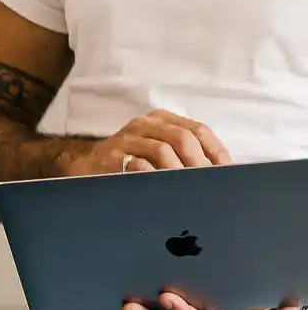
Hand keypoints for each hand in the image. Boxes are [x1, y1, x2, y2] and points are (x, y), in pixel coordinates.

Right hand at [59, 109, 230, 175]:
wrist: (85, 168)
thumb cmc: (129, 161)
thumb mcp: (156, 149)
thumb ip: (182, 152)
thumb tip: (218, 170)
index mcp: (160, 120)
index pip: (197, 129)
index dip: (214, 150)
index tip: (224, 170)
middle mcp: (144, 125)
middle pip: (181, 137)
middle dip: (198, 162)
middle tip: (207, 182)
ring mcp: (126, 139)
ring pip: (162, 150)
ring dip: (179, 171)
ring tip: (188, 188)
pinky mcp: (112, 157)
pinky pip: (139, 166)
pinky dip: (155, 177)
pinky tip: (165, 190)